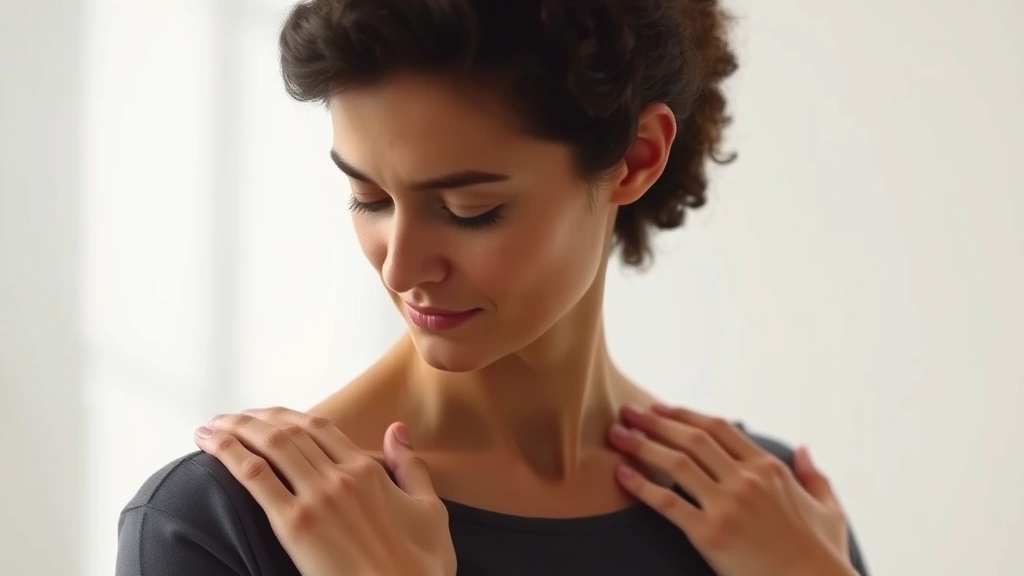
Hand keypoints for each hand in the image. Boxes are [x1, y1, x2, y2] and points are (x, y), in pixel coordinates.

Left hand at [194, 407, 455, 575]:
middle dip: (254, 419)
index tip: (266, 416)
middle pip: (289, 431)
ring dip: (235, 429)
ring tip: (211, 427)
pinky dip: (230, 453)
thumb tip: (397, 430)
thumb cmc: (420, 568)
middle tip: (229, 418)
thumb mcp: (430, 511)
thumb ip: (411, 467)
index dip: (287, 416)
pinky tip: (211, 445)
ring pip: (270, 445)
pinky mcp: (294, 525)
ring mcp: (317, 499)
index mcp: (370, 471)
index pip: (320, 427)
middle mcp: (341, 477)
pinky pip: (256, 477)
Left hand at [608, 403, 854, 575]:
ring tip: (616, 435)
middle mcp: (746, 480)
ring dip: (641, 445)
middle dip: (654, 421)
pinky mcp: (710, 535)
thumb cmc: (822, 555)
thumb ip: (814, 475)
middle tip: (626, 411)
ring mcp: (727, 506)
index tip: (659, 408)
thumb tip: (803, 447)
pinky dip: (641, 486)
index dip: (684, 415)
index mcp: (769, 468)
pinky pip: (668, 503)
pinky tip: (621, 476)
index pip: (718, 428)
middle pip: (691, 439)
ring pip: (675, 463)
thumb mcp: (828, 509)